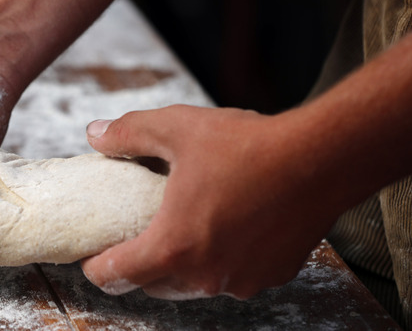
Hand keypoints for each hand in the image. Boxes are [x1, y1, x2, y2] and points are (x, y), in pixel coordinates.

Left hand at [80, 105, 338, 299]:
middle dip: (136, 266)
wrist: (322, 159)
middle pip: (153, 284)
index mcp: (174, 247)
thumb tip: (96, 134)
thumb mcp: (176, 128)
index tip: (91, 256)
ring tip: (177, 230)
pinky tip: (222, 228)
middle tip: (130, 237)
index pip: (117, 277)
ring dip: (179, 265)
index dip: (96, 267)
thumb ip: (129, 134)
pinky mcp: (271, 276)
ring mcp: (241, 280)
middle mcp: (206, 275)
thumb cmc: (248, 146)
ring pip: (193, 284)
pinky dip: (218, 260)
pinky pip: (231, 276)